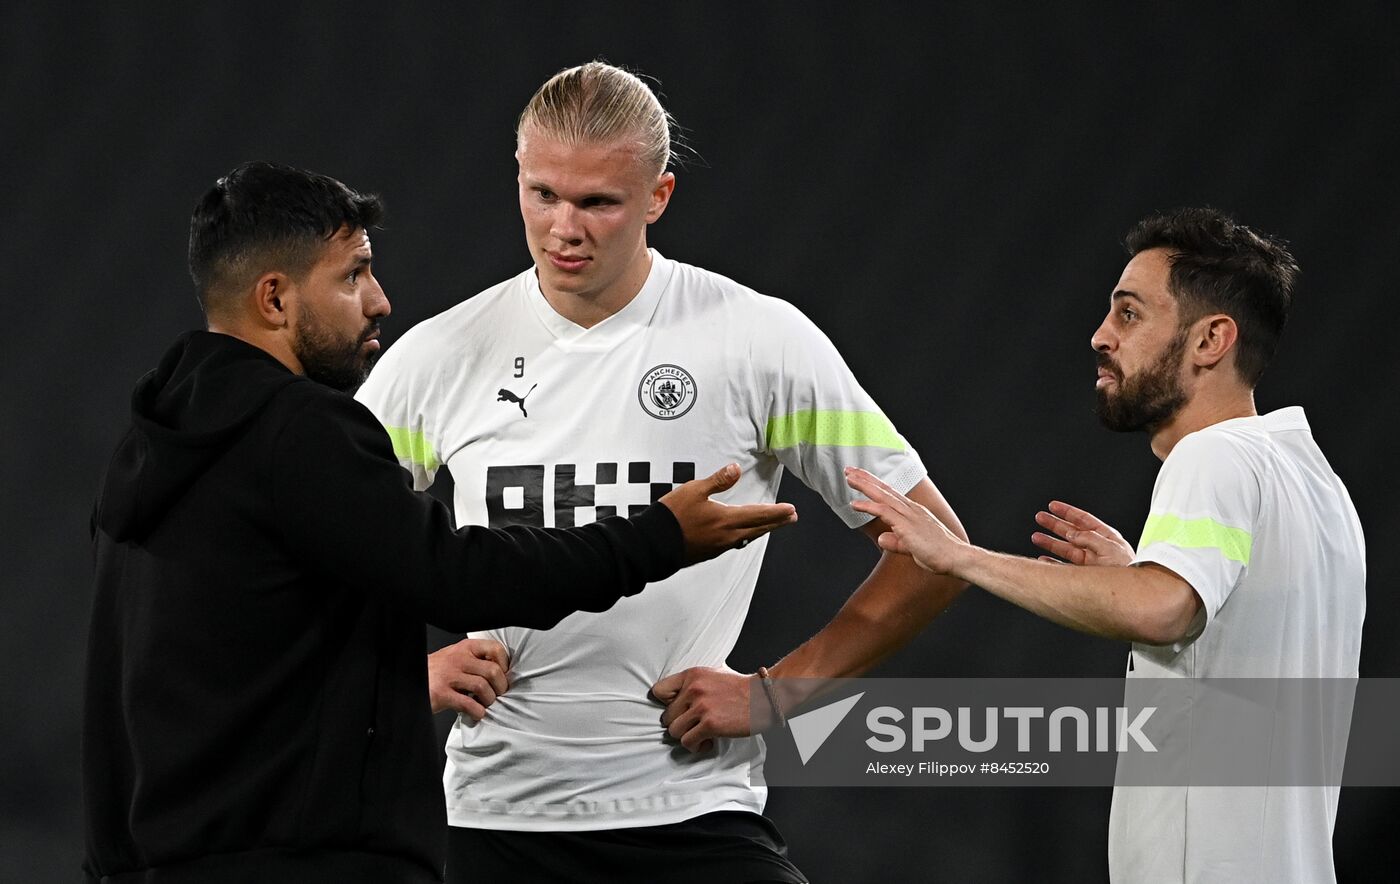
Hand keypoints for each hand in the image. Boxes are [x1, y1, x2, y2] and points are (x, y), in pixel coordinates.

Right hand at [427, 637, 510, 718]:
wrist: (411, 680)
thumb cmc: (436, 671)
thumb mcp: (456, 657)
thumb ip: (476, 660)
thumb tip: (502, 672)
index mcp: (465, 648)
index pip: (495, 649)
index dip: (505, 665)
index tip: (503, 676)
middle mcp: (457, 659)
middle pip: (492, 671)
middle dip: (500, 687)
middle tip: (498, 695)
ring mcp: (449, 676)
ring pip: (482, 687)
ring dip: (489, 700)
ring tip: (486, 704)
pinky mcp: (442, 694)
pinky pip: (468, 704)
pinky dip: (477, 711)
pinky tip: (476, 713)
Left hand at [650, 666, 752, 752]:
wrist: (763, 696)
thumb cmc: (740, 687)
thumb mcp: (713, 673)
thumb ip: (693, 682)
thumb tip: (674, 695)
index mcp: (692, 675)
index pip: (658, 691)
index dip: (666, 704)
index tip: (677, 711)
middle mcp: (693, 689)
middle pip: (666, 716)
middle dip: (680, 724)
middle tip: (694, 726)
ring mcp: (701, 707)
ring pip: (675, 731)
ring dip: (687, 736)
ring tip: (700, 735)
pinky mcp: (710, 724)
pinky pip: (688, 742)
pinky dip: (696, 746)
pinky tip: (708, 741)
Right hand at [659, 464, 797, 564]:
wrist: (653, 544)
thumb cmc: (671, 517)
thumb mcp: (694, 490)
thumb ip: (717, 480)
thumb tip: (735, 469)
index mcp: (725, 520)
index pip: (759, 514)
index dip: (777, 512)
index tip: (791, 510)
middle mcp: (726, 536)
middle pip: (757, 528)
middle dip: (776, 522)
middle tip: (790, 518)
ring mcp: (717, 546)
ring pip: (747, 537)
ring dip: (762, 530)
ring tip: (770, 525)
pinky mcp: (708, 552)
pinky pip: (734, 543)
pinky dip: (745, 536)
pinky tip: (742, 535)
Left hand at [845, 467, 971, 574]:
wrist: (956, 558)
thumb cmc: (938, 553)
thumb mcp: (911, 547)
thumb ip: (896, 542)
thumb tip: (882, 538)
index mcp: (913, 511)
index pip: (890, 493)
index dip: (875, 484)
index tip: (860, 477)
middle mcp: (911, 509)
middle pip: (884, 489)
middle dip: (866, 478)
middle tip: (849, 469)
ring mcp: (909, 516)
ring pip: (883, 495)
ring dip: (864, 486)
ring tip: (848, 478)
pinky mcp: (907, 526)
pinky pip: (884, 512)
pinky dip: (868, 506)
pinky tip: (854, 504)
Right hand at [1031, 501, 1133, 566]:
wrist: (1133, 593)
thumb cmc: (1129, 569)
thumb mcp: (1111, 548)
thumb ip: (1090, 538)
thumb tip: (1072, 534)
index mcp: (1105, 536)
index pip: (1083, 519)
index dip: (1067, 512)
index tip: (1053, 506)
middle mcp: (1096, 547)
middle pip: (1071, 531)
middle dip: (1055, 524)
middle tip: (1040, 517)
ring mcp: (1090, 561)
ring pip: (1065, 548)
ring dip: (1050, 542)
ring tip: (1036, 537)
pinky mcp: (1085, 575)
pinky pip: (1064, 568)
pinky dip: (1052, 564)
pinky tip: (1044, 560)